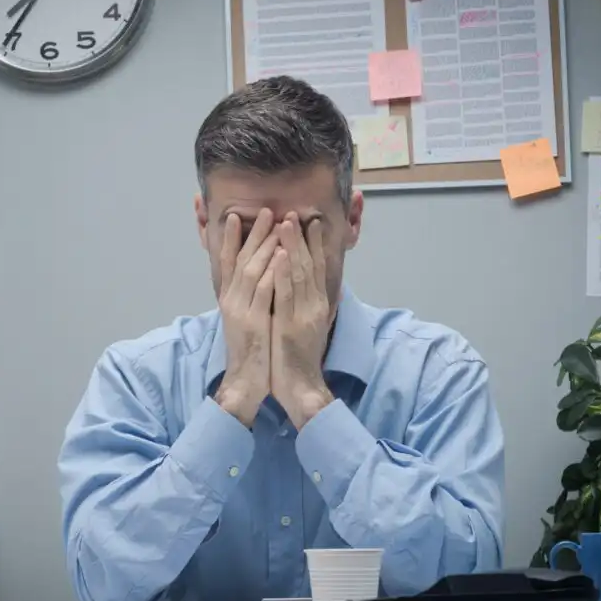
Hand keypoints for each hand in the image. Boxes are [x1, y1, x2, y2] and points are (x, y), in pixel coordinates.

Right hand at [215, 209, 279, 426]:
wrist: (245, 381)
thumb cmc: (251, 351)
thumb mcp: (244, 320)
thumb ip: (248, 298)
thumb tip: (257, 278)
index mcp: (228, 300)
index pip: (226, 263)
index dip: (230, 239)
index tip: (236, 217)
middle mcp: (231, 302)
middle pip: (240, 260)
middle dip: (253, 234)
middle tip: (266, 211)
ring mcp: (241, 311)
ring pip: (252, 270)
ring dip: (265, 245)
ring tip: (277, 224)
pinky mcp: (254, 322)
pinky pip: (264, 291)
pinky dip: (272, 271)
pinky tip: (281, 254)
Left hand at [272, 214, 333, 429]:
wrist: (302, 388)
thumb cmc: (299, 358)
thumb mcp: (305, 326)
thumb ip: (308, 305)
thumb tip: (316, 288)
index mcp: (317, 305)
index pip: (317, 268)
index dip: (314, 244)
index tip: (311, 221)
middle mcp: (314, 306)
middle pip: (310, 265)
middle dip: (302, 238)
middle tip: (295, 213)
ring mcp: (304, 315)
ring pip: (300, 275)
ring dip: (293, 246)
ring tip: (286, 223)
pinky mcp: (292, 326)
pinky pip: (287, 296)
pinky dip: (285, 273)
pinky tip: (282, 256)